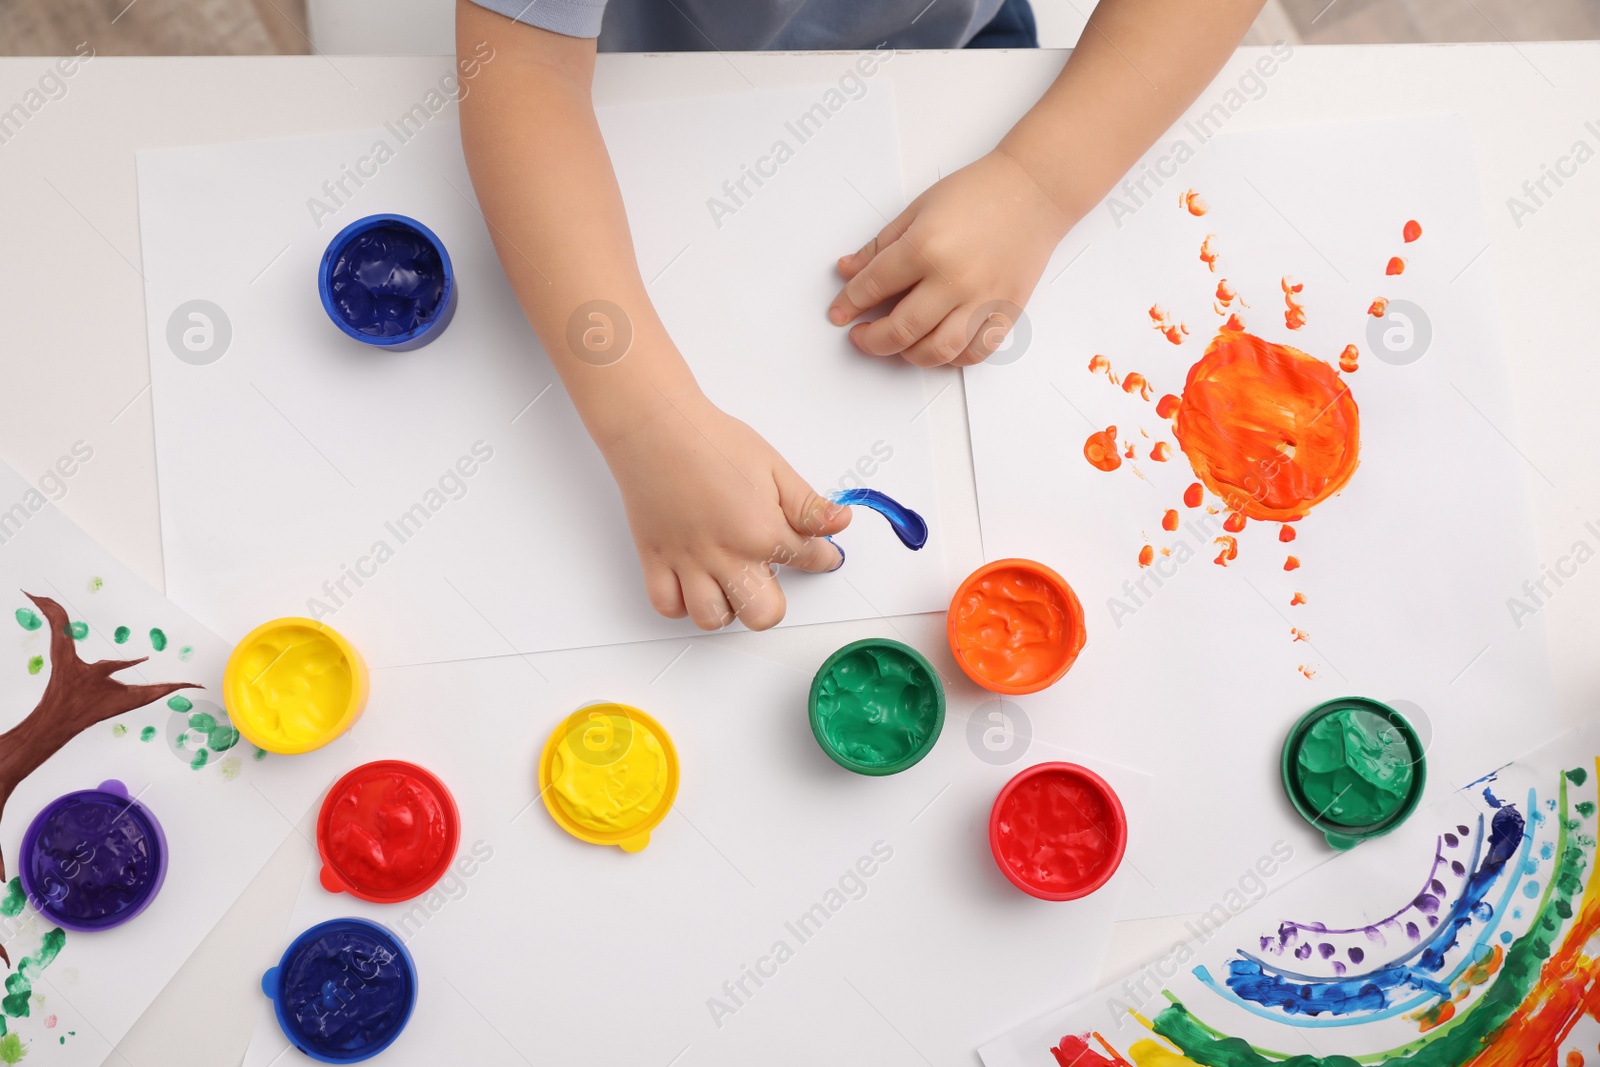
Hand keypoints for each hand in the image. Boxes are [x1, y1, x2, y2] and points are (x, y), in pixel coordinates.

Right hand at [601, 389, 850, 630]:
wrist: (657, 427)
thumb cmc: (710, 441)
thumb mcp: (774, 466)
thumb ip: (808, 504)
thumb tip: (840, 522)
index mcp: (762, 531)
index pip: (809, 561)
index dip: (824, 557)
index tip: (823, 555)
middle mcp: (726, 555)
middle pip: (762, 615)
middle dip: (774, 602)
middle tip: (771, 578)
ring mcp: (688, 561)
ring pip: (713, 619)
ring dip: (727, 608)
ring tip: (732, 585)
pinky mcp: (656, 559)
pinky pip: (667, 606)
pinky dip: (682, 604)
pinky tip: (694, 586)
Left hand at [828, 149, 1072, 366]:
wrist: (1033, 192)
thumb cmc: (978, 194)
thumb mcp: (917, 210)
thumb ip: (880, 246)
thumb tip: (848, 271)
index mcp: (926, 247)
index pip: (872, 288)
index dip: (849, 305)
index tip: (840, 313)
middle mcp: (954, 278)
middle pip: (900, 330)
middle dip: (871, 340)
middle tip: (862, 336)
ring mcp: (982, 298)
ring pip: (937, 351)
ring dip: (909, 356)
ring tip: (899, 344)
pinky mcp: (1006, 311)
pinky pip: (975, 352)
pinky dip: (952, 358)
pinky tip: (939, 345)